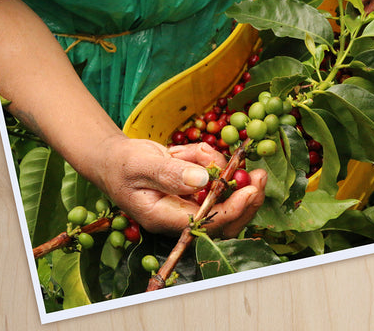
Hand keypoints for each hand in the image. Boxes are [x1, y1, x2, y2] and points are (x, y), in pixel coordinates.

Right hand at [95, 136, 265, 236]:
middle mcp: (179, 217)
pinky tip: (198, 150)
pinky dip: (214, 162)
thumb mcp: (141, 164)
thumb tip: (201, 179)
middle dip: (246, 199)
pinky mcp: (194, 192)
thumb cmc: (122, 163)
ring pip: (224, 199)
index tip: (251, 190)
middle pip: (223, 220)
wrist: (114, 160)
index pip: (206, 222)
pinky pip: (215, 181)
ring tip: (208, 152)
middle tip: (259, 176)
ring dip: (225, 172)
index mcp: (163, 217)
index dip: (232, 209)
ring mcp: (188, 205)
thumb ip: (170, 173)